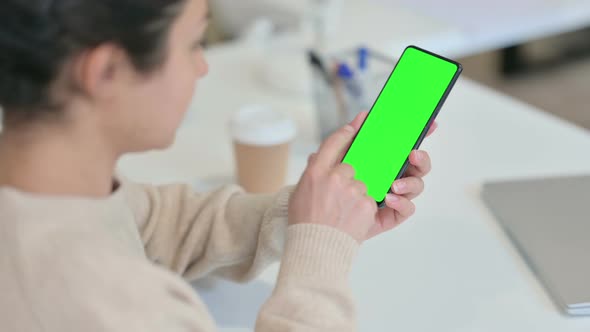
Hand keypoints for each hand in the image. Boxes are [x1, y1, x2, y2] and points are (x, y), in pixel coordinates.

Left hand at [289, 111, 435, 242]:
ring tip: (394, 184)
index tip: (431, 124)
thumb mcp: (329, 162)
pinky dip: (401, 202)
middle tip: (412, 155)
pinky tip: (388, 198)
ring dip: (410, 181)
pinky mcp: (392, 215)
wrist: (317, 228)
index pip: (404, 145)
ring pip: (416, 185)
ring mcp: (394, 196)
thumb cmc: (324, 194)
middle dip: (421, 158)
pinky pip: (407, 208)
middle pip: (417, 165)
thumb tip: (362, 116)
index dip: (421, 133)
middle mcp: (391, 176)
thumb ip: (344, 138)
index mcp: (381, 161)